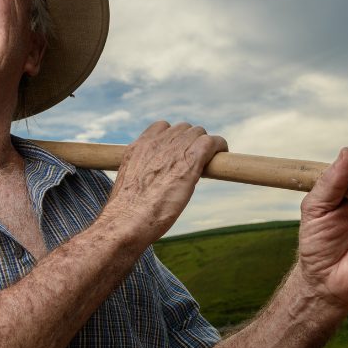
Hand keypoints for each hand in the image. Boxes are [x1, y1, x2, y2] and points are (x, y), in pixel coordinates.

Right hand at [102, 121, 227, 244]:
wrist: (126, 220)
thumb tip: (147, 187)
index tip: (178, 151)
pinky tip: (222, 153)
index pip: (161, 127)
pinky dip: (219, 145)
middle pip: (183, 128)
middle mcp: (155, 143)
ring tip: (210, 158)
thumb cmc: (125, 214)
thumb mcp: (127, 186)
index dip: (173, 138)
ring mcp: (173, 150)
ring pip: (198, 132)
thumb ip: (140, 176)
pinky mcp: (189, 161)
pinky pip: (211, 142)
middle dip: (191, 141)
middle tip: (196, 159)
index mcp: (138, 148)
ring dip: (204, 144)